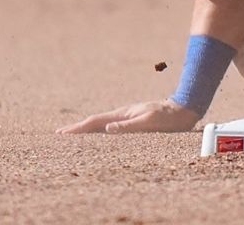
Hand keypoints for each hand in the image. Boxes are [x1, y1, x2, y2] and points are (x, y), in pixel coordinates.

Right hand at [57, 99, 200, 133]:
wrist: (183, 109)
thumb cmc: (167, 118)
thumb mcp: (148, 122)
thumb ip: (128, 125)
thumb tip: (107, 129)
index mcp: (123, 115)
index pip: (95, 122)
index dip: (78, 128)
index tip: (62, 133)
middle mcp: (123, 114)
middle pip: (95, 122)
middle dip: (78, 128)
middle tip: (60, 133)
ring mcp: (127, 116)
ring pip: (102, 123)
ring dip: (87, 128)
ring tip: (74, 134)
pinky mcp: (134, 119)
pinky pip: (111, 126)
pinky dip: (99, 129)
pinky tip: (99, 133)